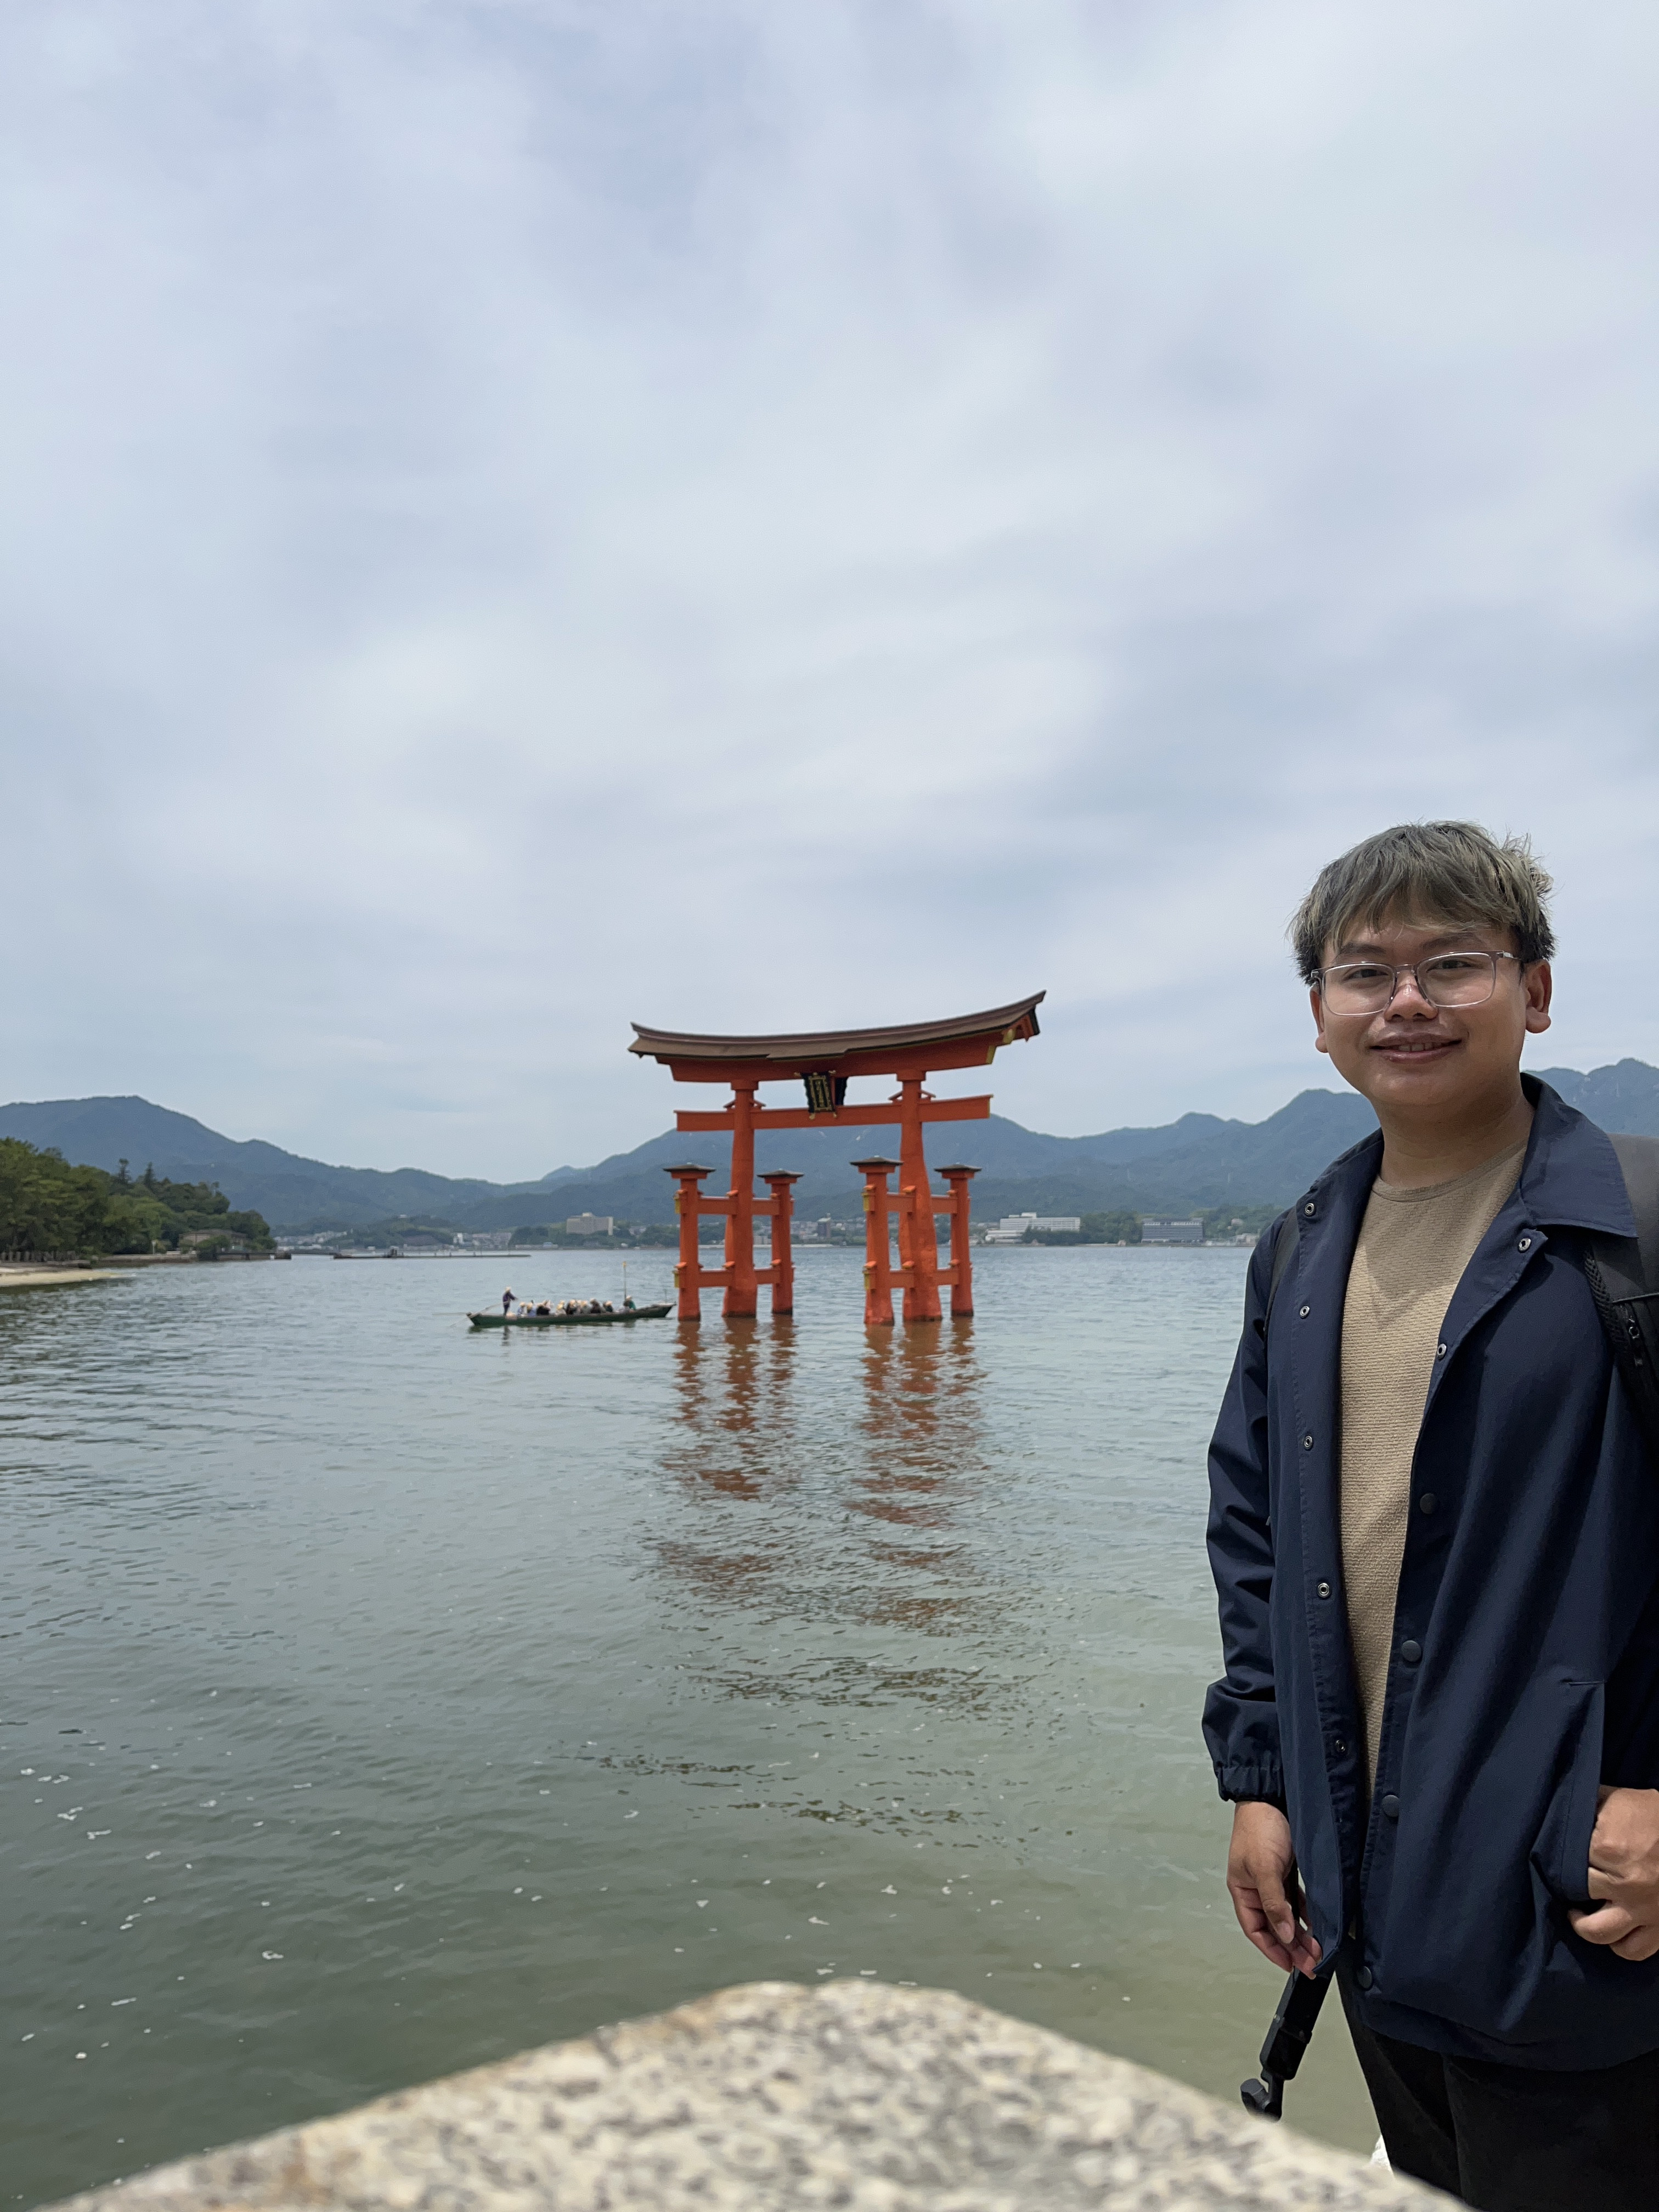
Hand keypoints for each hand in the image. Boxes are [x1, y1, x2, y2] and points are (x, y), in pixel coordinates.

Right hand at [1226, 1800, 1322, 1976]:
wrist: (1271, 1796)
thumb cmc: (1259, 1828)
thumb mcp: (1265, 1868)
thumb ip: (1274, 1903)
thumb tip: (1285, 1935)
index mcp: (1243, 1891)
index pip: (1256, 1930)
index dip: (1273, 1950)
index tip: (1292, 1965)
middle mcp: (1257, 1889)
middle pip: (1274, 1927)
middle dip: (1292, 1947)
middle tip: (1312, 1964)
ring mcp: (1273, 1881)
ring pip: (1288, 1916)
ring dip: (1302, 1934)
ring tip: (1318, 1950)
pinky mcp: (1287, 1871)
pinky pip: (1297, 1901)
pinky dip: (1308, 1914)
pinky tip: (1320, 1925)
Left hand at [1569, 1787, 1658, 1960]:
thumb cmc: (1652, 1813)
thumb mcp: (1615, 1799)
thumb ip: (1587, 1809)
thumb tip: (1562, 1814)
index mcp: (1608, 1850)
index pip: (1566, 1862)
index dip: (1560, 1858)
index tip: (1558, 1855)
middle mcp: (1625, 1886)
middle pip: (1579, 1896)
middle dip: (1569, 1888)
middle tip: (1565, 1883)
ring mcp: (1645, 1911)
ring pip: (1601, 1934)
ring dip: (1585, 1926)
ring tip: (1580, 1914)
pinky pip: (1635, 1950)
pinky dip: (1620, 1946)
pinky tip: (1612, 1932)